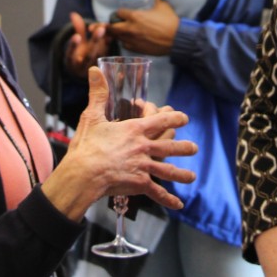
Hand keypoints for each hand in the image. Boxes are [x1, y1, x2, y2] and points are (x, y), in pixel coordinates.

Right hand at [42, 66, 197, 220]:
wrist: (83, 174)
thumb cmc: (86, 145)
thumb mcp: (92, 116)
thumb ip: (97, 93)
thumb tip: (95, 71)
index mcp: (135, 130)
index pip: (161, 120)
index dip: (174, 118)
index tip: (183, 117)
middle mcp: (144, 147)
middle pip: (170, 145)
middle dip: (183, 147)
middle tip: (193, 148)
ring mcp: (144, 166)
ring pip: (168, 170)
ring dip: (182, 174)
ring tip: (192, 176)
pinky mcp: (139, 184)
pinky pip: (157, 193)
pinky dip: (168, 200)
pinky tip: (178, 205)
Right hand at [64, 11, 110, 79]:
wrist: (82, 72)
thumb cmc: (79, 54)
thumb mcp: (77, 44)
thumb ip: (77, 30)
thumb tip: (73, 14)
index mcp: (72, 60)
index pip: (71, 52)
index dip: (74, 45)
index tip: (77, 36)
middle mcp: (82, 65)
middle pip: (89, 54)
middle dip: (95, 41)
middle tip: (101, 29)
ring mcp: (93, 68)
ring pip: (99, 56)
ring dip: (105, 44)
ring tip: (108, 33)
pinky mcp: (102, 69)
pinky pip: (107, 61)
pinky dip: (110, 52)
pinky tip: (112, 39)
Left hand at [106, 0, 178, 55]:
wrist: (177, 39)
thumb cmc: (170, 22)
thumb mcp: (162, 5)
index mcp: (135, 16)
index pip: (118, 13)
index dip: (120, 12)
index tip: (123, 12)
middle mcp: (131, 28)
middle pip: (112, 27)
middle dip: (113, 24)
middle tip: (116, 22)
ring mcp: (133, 40)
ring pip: (117, 37)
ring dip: (118, 33)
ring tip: (122, 31)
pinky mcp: (137, 49)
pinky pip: (125, 45)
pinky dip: (125, 41)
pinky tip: (130, 39)